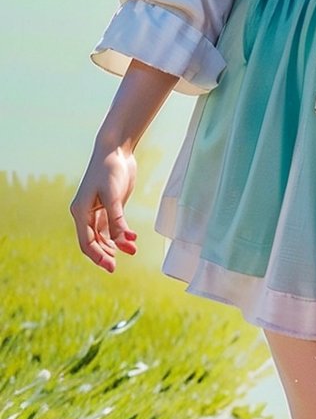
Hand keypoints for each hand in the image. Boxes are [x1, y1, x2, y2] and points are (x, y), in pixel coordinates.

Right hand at [70, 144, 138, 271]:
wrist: (116, 150)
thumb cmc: (110, 170)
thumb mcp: (113, 196)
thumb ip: (117, 220)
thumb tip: (122, 243)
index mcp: (80, 211)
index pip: (86, 241)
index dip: (97, 256)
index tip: (110, 267)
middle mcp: (86, 213)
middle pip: (93, 242)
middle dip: (105, 255)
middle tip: (116, 267)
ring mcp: (97, 210)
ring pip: (103, 236)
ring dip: (114, 246)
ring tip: (130, 252)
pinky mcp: (109, 207)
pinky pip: (112, 227)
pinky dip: (120, 235)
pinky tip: (131, 240)